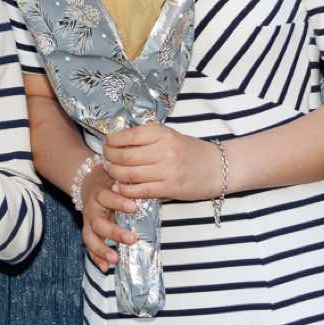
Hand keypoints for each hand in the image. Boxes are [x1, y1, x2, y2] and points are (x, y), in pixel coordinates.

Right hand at [80, 164, 138, 271]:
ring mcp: (88, 221)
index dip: (118, 202)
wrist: (88, 181)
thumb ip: (132, 185)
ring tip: (115, 259)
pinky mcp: (87, 231)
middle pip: (99, 222)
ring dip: (102, 249)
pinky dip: (96, 258)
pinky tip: (106, 268)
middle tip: (131, 239)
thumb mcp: (117, 178)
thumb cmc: (110, 180)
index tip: (133, 206)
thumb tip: (158, 189)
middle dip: (114, 232)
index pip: (107, 196)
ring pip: (90, 237)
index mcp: (100, 193)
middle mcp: (92, 209)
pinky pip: (89, 246)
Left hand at [102, 123, 220, 203]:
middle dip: (109, 158)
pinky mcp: (170, 188)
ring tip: (110, 171)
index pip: (129, 135)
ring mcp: (168, 170)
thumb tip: (119, 142)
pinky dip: (126, 190)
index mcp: (164, 133)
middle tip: (105, 158)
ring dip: (114, 174)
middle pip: (125, 155)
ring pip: (130, 174)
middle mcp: (165, 150)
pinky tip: (119, 188)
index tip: (107, 143)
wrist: (218, 167)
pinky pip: (141, 191)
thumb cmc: (191, 151)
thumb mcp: (171, 136)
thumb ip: (148, 139)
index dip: (112, 140)